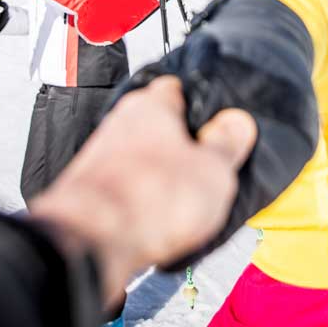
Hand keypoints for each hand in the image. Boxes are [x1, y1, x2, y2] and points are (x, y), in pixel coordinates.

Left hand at [30, 78, 255, 306]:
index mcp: (151, 105)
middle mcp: (121, 122)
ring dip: (159, 173)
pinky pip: (125, 184)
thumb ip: (227, 143)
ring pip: (141, 156)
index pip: (178, 87)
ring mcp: (102, 153)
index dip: (200, 104)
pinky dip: (141, 197)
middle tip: (206, 169)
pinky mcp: (90, 187)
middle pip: (159, 125)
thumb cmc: (149, 198)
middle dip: (181, 144)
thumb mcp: (213, 171)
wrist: (91, 240)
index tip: (217, 121)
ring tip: (183, 201)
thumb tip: (238, 121)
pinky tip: (155, 217)